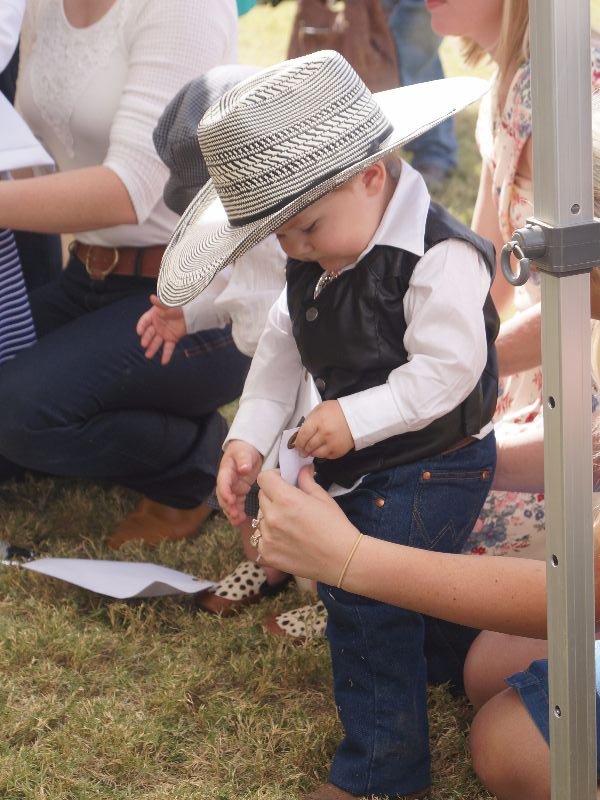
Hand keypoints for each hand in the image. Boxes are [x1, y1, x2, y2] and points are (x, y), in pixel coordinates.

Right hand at [136, 295, 186, 364]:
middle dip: (146, 339)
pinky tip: (164, 362)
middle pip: (149, 333)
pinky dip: (166, 355)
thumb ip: (160, 302)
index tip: (139, 332)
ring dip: (153, 349)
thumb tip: (152, 297)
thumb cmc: (177, 306)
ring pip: (157, 342)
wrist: (190, 312)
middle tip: (144, 344)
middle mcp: (156, 326)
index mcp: (153, 316)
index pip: (145, 321)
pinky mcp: (172, 339)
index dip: (142, 326)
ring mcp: (163, 333)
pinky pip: (168, 348)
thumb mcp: (168, 304)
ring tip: (148, 356)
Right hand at [216, 440, 262, 525]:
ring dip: (232, 512)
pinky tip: (241, 520)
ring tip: (238, 521)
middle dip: (228, 507)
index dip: (225, 492)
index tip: (231, 501)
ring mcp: (232, 488)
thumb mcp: (244, 452)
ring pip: (228, 502)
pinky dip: (237, 512)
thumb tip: (244, 468)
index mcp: (226, 470)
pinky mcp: (239, 492)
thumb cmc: (245, 449)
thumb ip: (244, 460)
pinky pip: (236, 504)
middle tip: (235, 516)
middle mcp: (226, 481)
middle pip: (223, 496)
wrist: (248, 450)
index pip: (223, 482)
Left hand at [257, 466, 358, 582]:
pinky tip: (288, 539)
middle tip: (290, 503)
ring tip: (291, 524)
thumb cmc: (336, 527)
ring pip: (261, 518)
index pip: (264, 478)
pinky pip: (261, 538)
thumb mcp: (323, 498)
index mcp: (286, 500)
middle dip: (273, 495)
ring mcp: (268, 537)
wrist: (342, 560)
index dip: (273, 476)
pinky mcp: (268, 553)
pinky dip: (270, 536)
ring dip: (271, 516)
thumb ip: (306, 480)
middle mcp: (273, 517)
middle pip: (262, 496)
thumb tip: (301, 469)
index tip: (282, 481)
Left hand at [292, 400, 353, 458]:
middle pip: (308, 446)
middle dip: (303, 450)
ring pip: (316, 453)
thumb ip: (310, 420)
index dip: (297, 442)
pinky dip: (322, 454)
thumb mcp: (320, 409)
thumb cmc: (337, 411)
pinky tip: (322, 449)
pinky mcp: (338, 451)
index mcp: (318, 421)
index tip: (296, 444)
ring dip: (311, 452)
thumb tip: (301, 432)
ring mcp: (332, 443)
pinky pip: (326, 457)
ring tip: (310, 450)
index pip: (302, 435)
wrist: (357, 417)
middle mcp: (324, 433)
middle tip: (301, 450)